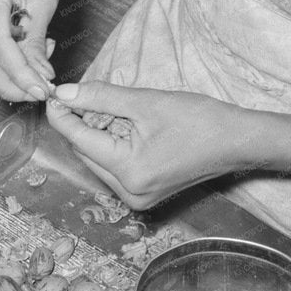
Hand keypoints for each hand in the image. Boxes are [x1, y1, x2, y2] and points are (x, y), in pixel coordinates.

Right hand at [0, 0, 63, 102]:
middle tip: (37, 92)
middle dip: (6, 83)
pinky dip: (2, 63)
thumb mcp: (45, 2)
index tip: (43, 90)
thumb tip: (39, 80)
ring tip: (38, 69)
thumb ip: (36, 43)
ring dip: (5, 75)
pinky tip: (27, 56)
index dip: (19, 73)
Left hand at [46, 81, 247, 209]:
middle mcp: (129, 193)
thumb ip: (100, 97)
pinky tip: (122, 126)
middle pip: (85, 151)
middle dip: (80, 122)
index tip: (52, 92)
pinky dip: (111, 145)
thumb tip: (64, 93)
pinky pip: (114, 167)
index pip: (78, 139)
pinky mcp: (145, 195)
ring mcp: (138, 198)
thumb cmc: (198, 119)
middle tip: (81, 93)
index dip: (61, 114)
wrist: (237, 141)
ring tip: (108, 108)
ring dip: (95, 134)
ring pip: (97, 160)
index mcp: (128, 171)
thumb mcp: (145, 101)